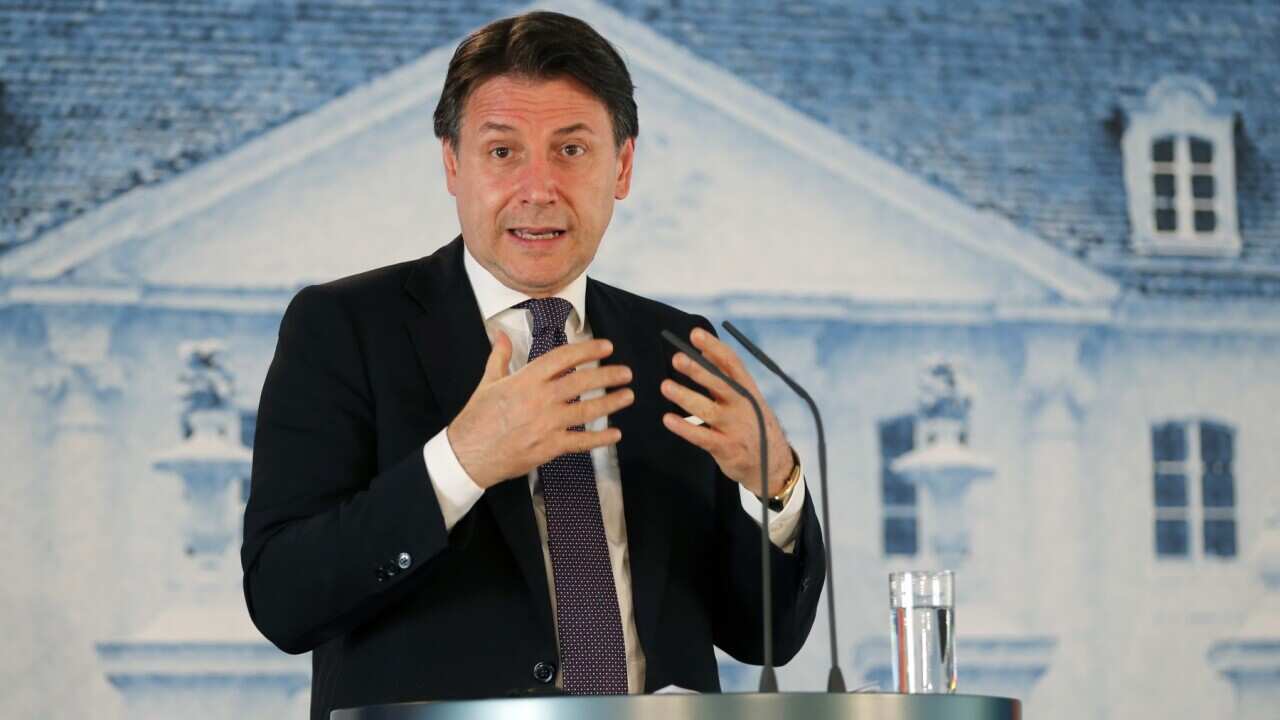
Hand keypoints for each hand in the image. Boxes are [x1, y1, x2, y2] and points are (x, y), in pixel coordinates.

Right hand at [448, 332, 634, 488]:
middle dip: (607, 375)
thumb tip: (502, 335)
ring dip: (611, 402)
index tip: (607, 346)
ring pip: (587, 411)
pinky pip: (580, 442)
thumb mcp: (488, 381)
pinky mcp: (549, 447)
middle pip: (581, 382)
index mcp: (526, 379)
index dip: (588, 350)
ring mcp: (546, 424)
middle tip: (626, 372)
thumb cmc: (477, 417)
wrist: (468, 453)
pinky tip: (615, 433)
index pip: (563, 357)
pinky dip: (600, 438)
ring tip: (627, 396)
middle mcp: (540, 399)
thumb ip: (500, 356)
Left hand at [659, 327, 794, 496]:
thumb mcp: (746, 396)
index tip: (695, 334)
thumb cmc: (752, 422)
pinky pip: (702, 437)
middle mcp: (744, 405)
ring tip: (665, 386)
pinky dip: (685, 428)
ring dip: (686, 397)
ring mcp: (736, 427)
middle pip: (720, 384)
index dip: (714, 347)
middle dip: (698, 370)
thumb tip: (703, 349)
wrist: (773, 463)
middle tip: (677, 358)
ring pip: (708, 410)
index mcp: (748, 388)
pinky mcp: (727, 448)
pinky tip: (668, 419)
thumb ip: (725, 375)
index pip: (732, 363)